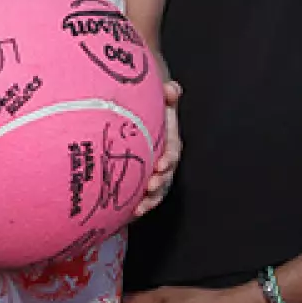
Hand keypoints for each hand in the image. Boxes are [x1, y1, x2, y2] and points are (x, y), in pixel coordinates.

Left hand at [133, 81, 181, 218]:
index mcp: (169, 143)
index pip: (172, 151)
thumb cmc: (150, 114)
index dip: (169, 159)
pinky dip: (138, 206)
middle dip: (160, 183)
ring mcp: (154, 175)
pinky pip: (142, 199)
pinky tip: (128, 214)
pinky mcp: (141, 186)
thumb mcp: (160, 104)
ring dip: (150, 200)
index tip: (161, 164)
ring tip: (140, 206)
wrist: (138, 125)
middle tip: (151, 186)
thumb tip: (173, 88)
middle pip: (166, 175)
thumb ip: (168, 95)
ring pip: (156, 191)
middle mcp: (164, 162)